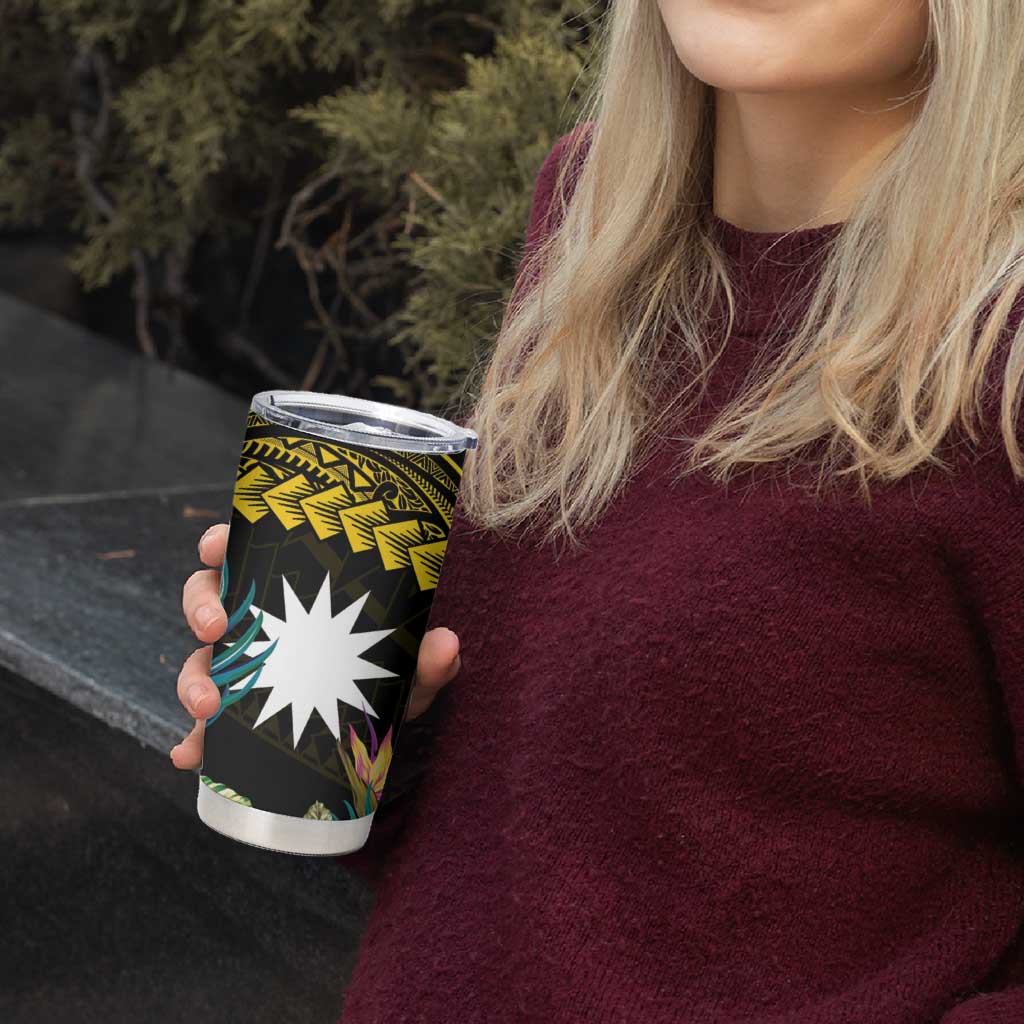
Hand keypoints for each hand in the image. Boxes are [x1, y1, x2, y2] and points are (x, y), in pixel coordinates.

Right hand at [169, 522, 461, 768]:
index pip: (245, 553)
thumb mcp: (408, 667)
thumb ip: (427, 658)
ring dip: (193, 680)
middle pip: (207, 600)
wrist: (379, 730)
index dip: (219, 543)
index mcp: (289, 590)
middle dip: (201, 610)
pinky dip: (192, 742)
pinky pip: (204, 727)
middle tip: (216, 628)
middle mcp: (258, 623)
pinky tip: (190, 756)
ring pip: (199, 661)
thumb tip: (447, 644)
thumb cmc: (387, 675)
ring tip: (207, 707)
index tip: (215, 546)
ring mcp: (243, 669)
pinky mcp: (236, 718)